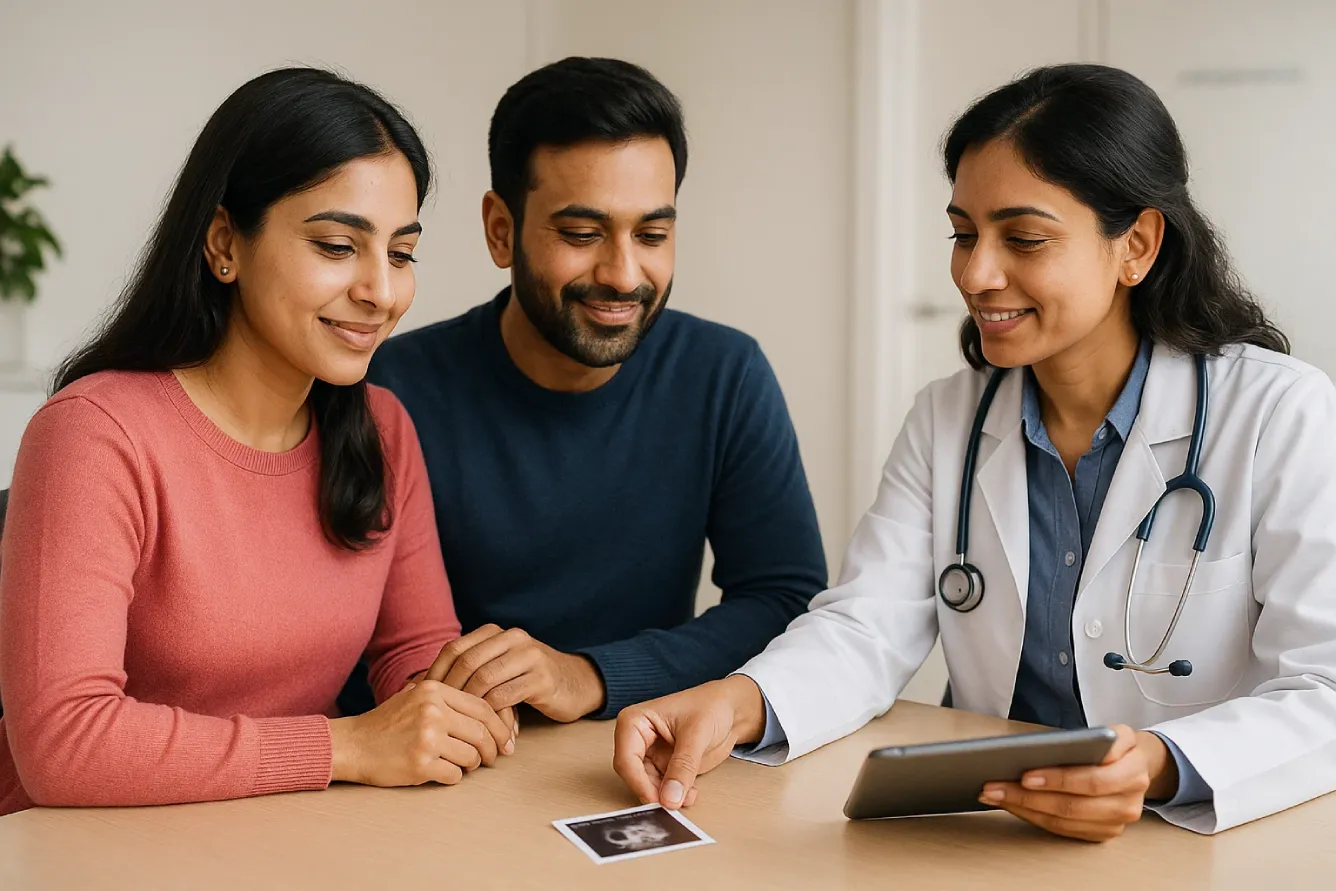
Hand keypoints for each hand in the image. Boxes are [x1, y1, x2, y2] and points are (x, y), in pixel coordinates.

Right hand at [329, 680, 514, 786]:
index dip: (501, 726)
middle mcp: (433, 711)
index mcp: (434, 690)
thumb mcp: (415, 695)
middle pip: (482, 733)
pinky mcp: (420, 764)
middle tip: (494, 758)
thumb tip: (491, 710)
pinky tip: (443, 772)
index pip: (483, 707)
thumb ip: (448, 698)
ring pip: (472, 756)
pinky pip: (455, 775)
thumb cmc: (386, 723)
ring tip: (463, 764)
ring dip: (473, 765)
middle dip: (493, 749)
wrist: (352, 745)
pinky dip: (454, 777)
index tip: (508, 739)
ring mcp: (427, 738)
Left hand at [425, 625, 604, 722]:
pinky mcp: (542, 678)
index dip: (435, 675)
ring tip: (459, 725)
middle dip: (449, 691)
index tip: (423, 700)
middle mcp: (512, 638)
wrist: (574, 683)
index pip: (454, 649)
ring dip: (469, 706)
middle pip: (467, 662)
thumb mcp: (497, 669)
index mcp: (496, 633)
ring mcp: (529, 656)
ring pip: (485, 679)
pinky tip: (484, 728)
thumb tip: (416, 688)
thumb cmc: (526, 680)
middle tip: (439, 716)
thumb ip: (467, 673)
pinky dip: (490, 713)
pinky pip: (505, 695)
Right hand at [613, 675, 766, 809]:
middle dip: (653, 792)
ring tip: (688, 797)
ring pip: (647, 786)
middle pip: (634, 776)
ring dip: (666, 797)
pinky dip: (675, 796)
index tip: (657, 800)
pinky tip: (691, 794)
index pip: (626, 759)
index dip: (638, 783)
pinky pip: (662, 789)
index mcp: (635, 721)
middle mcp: (638, 740)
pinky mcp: (664, 767)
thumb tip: (669, 798)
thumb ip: (683, 767)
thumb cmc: (711, 706)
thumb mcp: (697, 735)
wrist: (731, 710)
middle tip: (672, 805)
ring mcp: (651, 755)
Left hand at [978, 724, 1176, 841]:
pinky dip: (1034, 817)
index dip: (1058, 779)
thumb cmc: (1111, 745)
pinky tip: (1012, 804)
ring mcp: (1120, 818)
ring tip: (995, 795)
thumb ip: (1085, 739)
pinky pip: (1065, 830)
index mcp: (1133, 764)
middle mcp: (1130, 796)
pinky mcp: (1107, 832)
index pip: (1092, 779)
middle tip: (995, 787)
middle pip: (1074, 805)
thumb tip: (1038, 750)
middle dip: (1029, 797)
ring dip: (1025, 809)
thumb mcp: (1108, 731)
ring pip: (1066, 821)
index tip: (1025, 775)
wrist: (1137, 764)